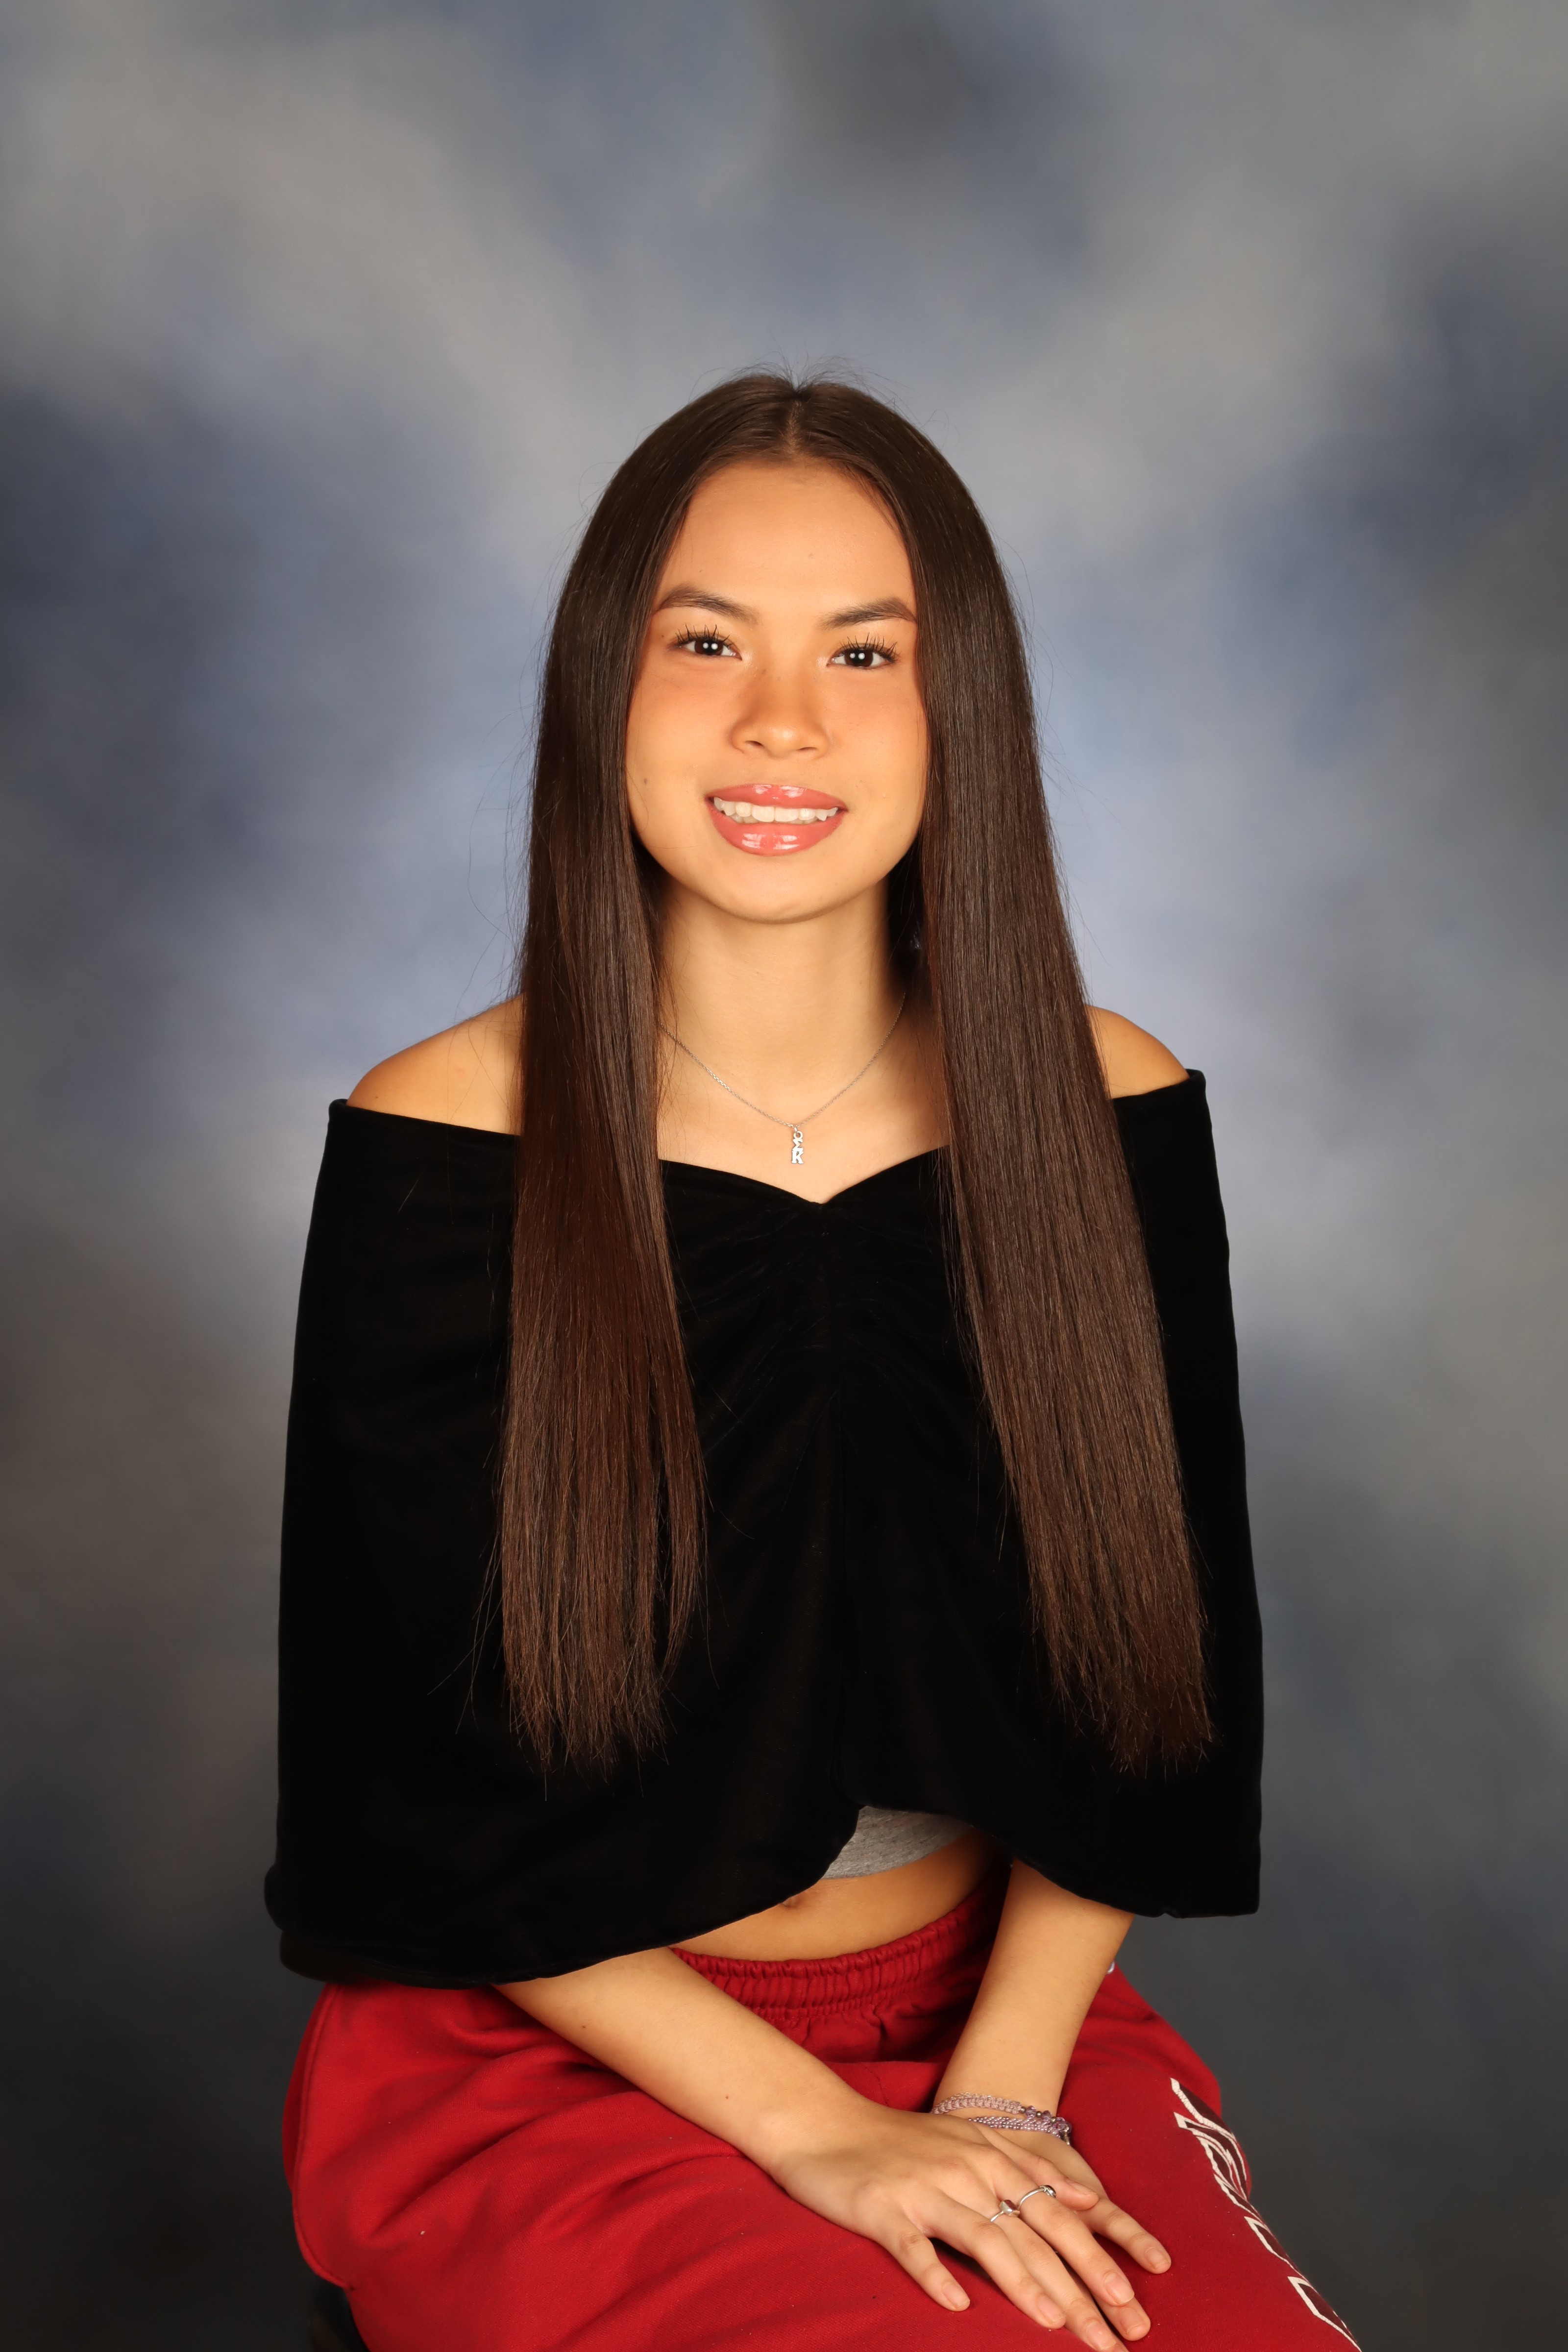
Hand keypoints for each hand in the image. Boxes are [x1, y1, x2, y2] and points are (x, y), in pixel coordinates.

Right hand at [768, 2101, 1169, 2340]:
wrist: (821, 2120)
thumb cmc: (898, 2141)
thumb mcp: (969, 2141)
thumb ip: (1028, 2169)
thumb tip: (1090, 2197)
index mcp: (989, 2157)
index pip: (1054, 2215)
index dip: (1094, 2258)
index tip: (1130, 2301)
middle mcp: (964, 2170)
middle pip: (1031, 2233)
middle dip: (1077, 2286)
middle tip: (1113, 2335)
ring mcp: (924, 2189)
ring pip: (983, 2239)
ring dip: (1023, 2282)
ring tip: (1055, 2323)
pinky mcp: (882, 2209)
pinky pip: (913, 2248)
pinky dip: (936, 2275)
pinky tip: (957, 2305)